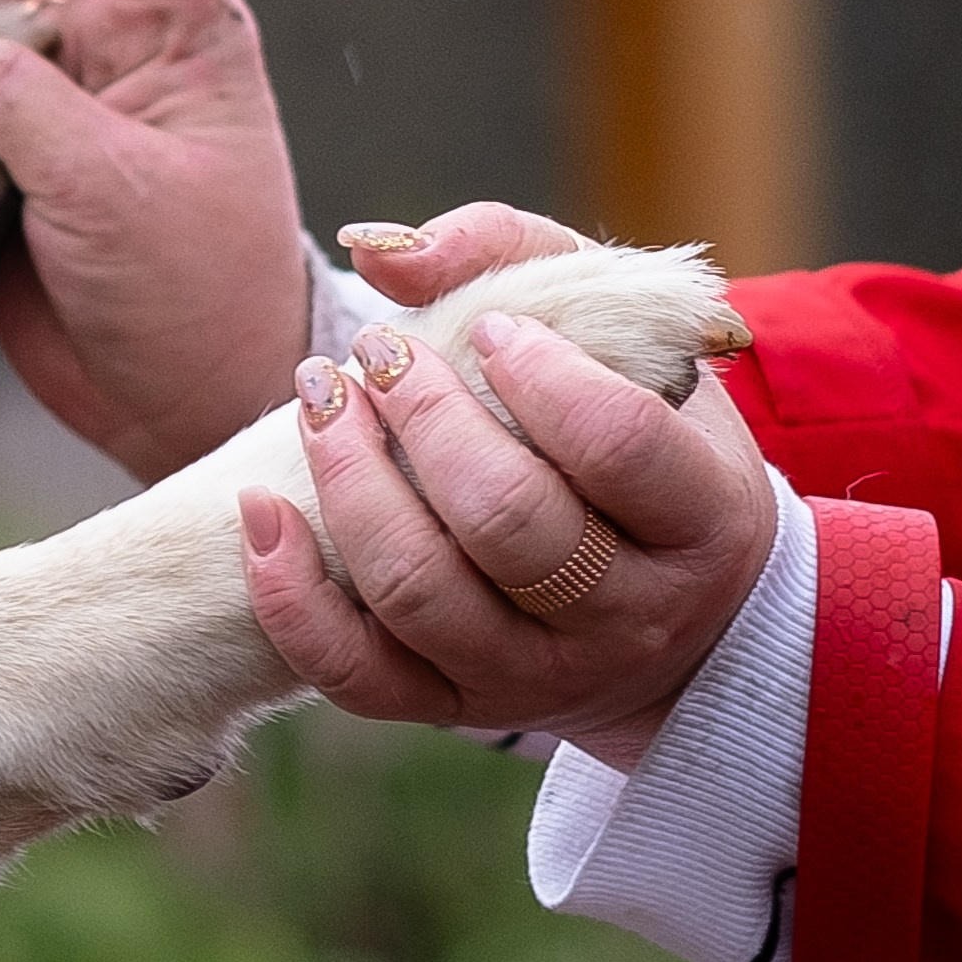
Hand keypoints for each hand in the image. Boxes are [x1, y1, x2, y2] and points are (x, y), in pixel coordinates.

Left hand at [239, 308, 774, 769]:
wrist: (684, 617)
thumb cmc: (648, 439)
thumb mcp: (629, 336)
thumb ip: (516, 257)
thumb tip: (380, 252)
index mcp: (701, 518)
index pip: (617, 446)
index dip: (541, 374)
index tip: (493, 329)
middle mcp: (629, 614)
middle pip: (506, 520)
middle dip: (424, 417)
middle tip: (382, 354)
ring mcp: (539, 675)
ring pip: (422, 594)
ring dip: (351, 484)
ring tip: (322, 400)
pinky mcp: (458, 708)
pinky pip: (358, 675)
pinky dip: (292, 598)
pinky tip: (260, 512)